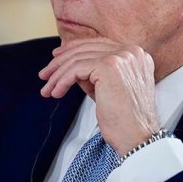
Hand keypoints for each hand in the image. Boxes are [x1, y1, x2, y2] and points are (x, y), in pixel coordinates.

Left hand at [39, 38, 160, 155]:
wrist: (137, 137)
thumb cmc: (124, 119)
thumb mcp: (108, 88)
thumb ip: (94, 72)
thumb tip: (69, 65)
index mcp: (135, 54)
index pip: (98, 44)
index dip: (74, 49)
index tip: (56, 58)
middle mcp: (131, 51)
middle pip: (86, 49)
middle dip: (60, 62)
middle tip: (45, 75)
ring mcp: (121, 57)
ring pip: (78, 59)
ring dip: (58, 75)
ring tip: (47, 89)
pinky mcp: (109, 66)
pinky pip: (76, 69)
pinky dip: (62, 81)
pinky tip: (56, 93)